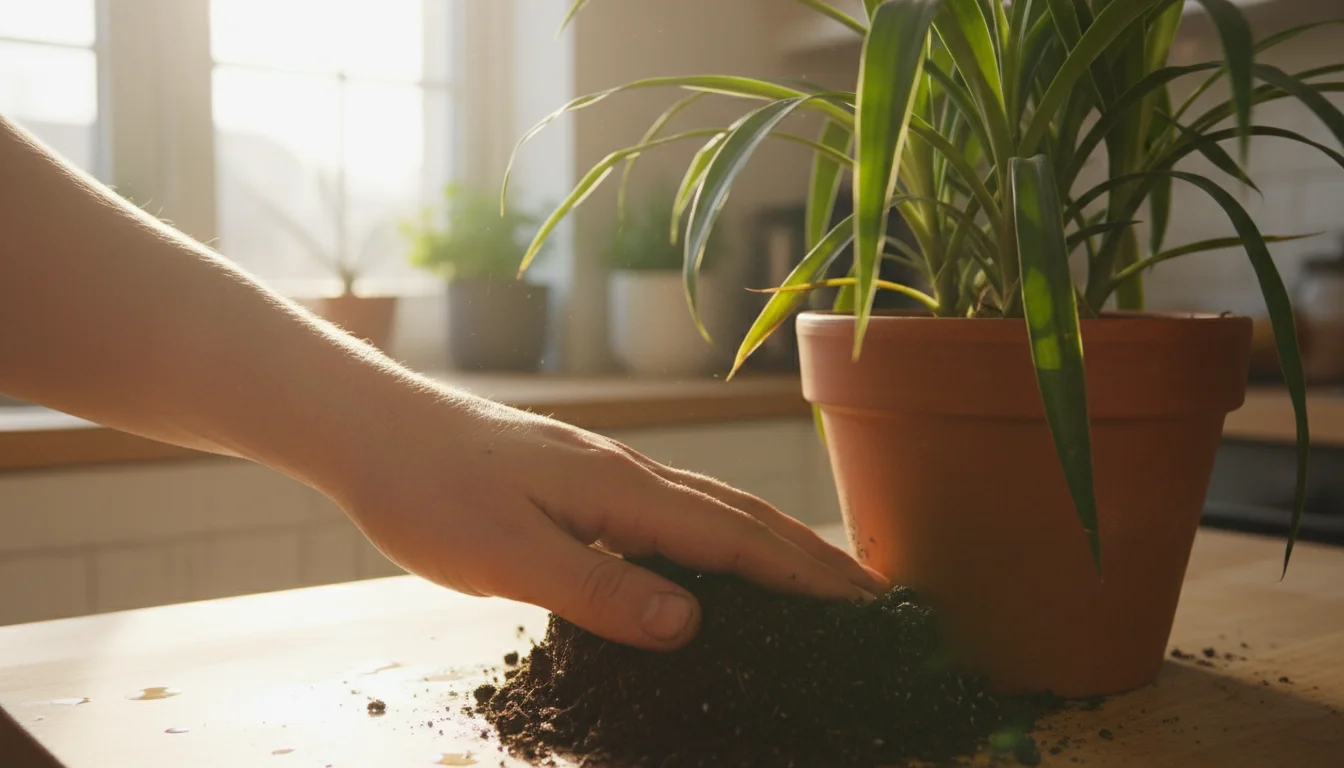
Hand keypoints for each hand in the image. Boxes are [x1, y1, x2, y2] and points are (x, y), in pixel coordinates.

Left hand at [330, 385, 887, 650]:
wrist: (373, 427)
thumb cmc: (427, 492)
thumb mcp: (507, 556)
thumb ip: (599, 588)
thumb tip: (690, 624)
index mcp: (623, 492)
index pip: (738, 540)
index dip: (806, 577)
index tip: (865, 608)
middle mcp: (630, 476)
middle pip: (744, 517)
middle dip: (813, 557)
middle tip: (872, 597)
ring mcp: (608, 474)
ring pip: (715, 509)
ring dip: (777, 542)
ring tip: (822, 575)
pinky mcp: (584, 481)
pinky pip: (678, 511)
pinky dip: (725, 536)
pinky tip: (721, 557)